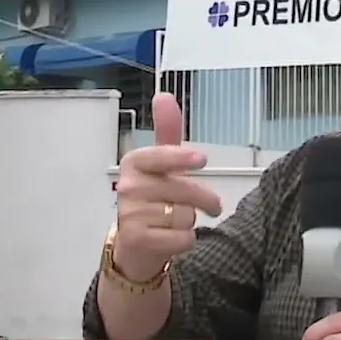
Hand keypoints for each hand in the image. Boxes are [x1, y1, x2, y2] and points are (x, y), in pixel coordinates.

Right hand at [112, 93, 222, 279]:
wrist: (135, 244)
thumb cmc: (154, 197)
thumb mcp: (161, 163)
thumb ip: (167, 131)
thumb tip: (164, 95)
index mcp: (134, 162)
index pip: (161, 156)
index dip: (181, 157)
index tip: (201, 158)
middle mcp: (127, 186)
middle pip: (185, 190)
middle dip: (206, 199)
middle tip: (213, 206)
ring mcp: (130, 213)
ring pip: (186, 215)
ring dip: (189, 221)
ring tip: (175, 221)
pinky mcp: (136, 239)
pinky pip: (182, 238)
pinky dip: (185, 241)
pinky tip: (172, 238)